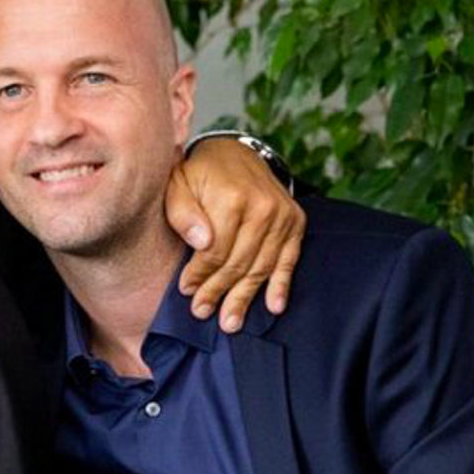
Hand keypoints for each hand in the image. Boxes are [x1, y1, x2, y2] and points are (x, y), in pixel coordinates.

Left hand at [163, 137, 304, 331]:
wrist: (234, 152)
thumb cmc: (199, 173)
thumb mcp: (178, 183)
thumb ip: (182, 212)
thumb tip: (201, 242)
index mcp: (233, 197)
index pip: (215, 250)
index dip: (200, 274)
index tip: (186, 291)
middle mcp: (263, 207)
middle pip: (239, 262)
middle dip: (219, 291)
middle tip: (203, 312)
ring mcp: (282, 215)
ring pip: (261, 266)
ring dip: (245, 297)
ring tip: (231, 321)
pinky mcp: (295, 222)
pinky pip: (289, 259)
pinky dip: (281, 284)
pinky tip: (273, 306)